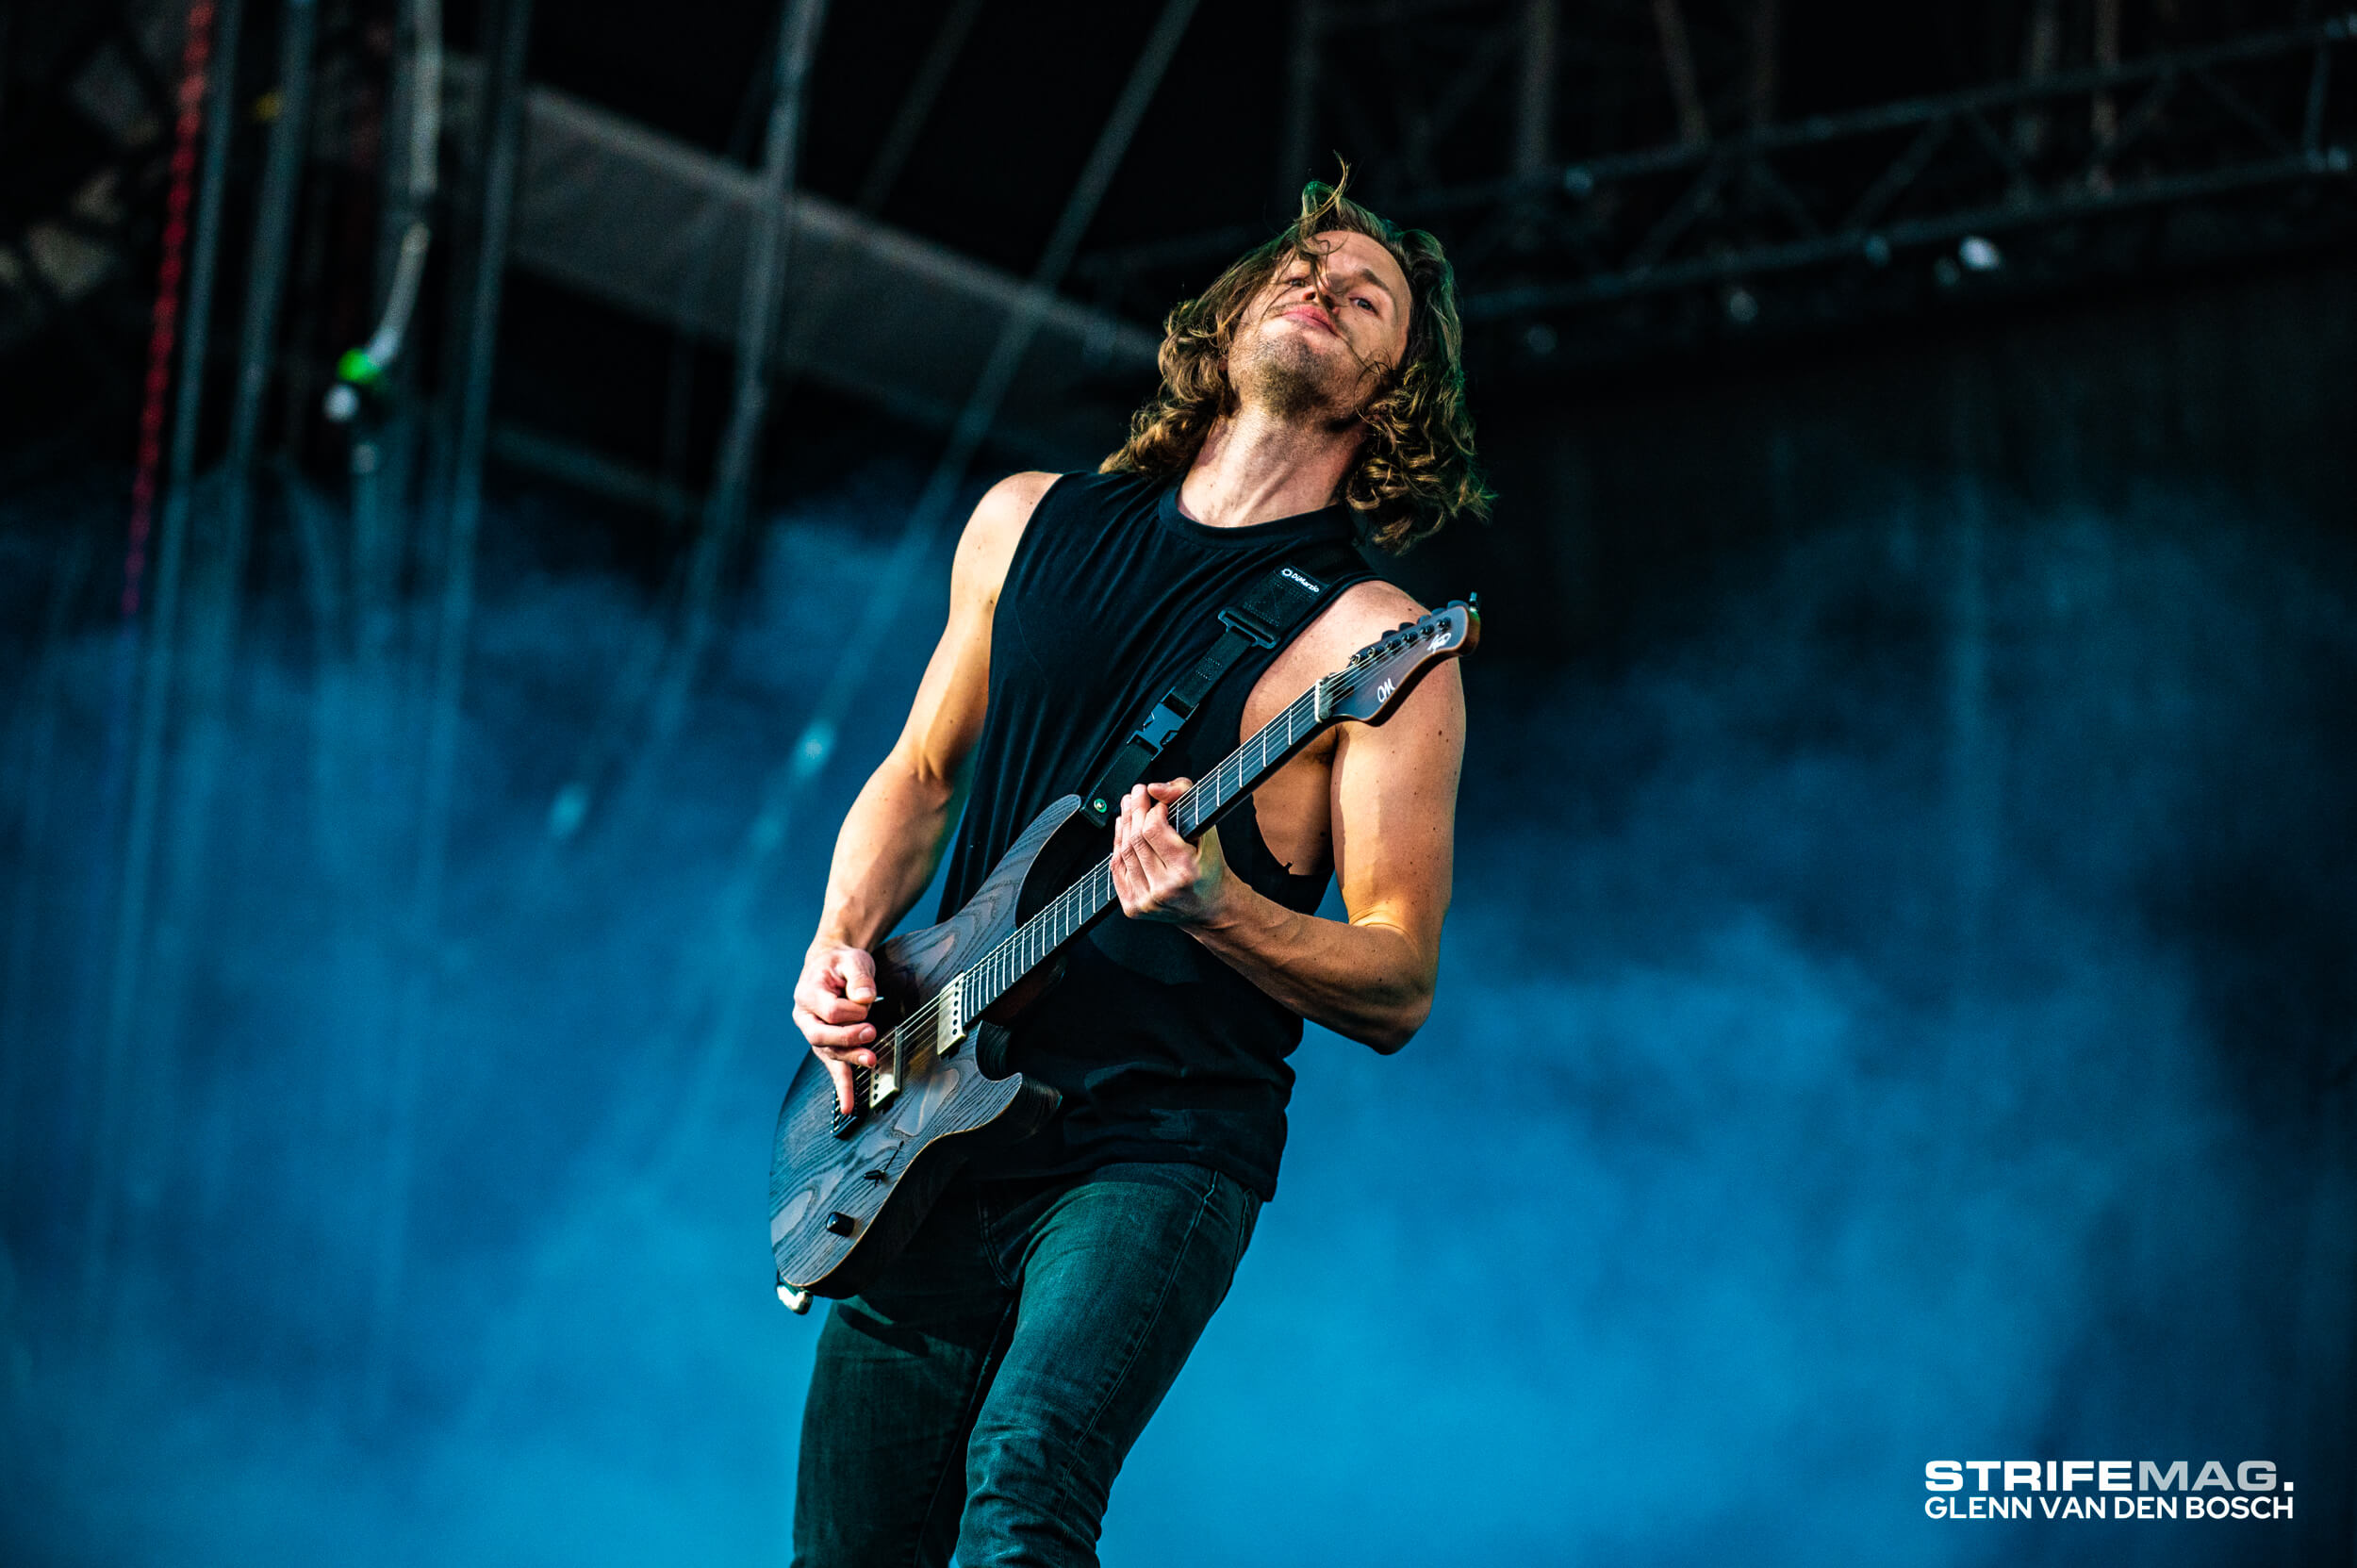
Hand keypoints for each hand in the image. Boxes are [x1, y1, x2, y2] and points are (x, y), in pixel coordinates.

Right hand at [794, 943, 879, 1115]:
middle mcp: (805, 1017)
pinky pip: (833, 1069)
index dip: (852, 1010)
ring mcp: (814, 1034)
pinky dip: (842, 1088)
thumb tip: (865, 998)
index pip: (830, 1010)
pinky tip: (848, 1106)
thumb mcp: (852, 960)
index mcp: (808, 993)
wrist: (832, 966)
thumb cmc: (841, 963)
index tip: (868, 1001)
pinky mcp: (826, 1046)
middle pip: (822, 1035)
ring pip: (829, 1053)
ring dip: (851, 1059)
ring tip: (871, 1060)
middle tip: (871, 1033)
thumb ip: (859, 977)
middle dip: (848, 1037)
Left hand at [1110, 779, 1238, 926]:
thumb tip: (1154, 788)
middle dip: (1134, 811)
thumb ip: (1185, 797)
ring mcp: (1146, 901)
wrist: (1210, 906)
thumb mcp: (1207, 829)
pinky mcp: (1133, 907)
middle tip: (1137, 794)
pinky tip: (1123, 831)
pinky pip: (1117, 869)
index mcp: (1185, 871)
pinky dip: (1117, 847)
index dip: (1152, 810)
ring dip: (1123, 825)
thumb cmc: (1210, 867)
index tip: (1159, 804)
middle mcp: (1164, 890)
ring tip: (1128, 808)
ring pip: (1123, 852)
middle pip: (1136, 840)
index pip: (1153, 830)